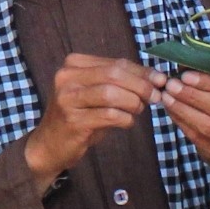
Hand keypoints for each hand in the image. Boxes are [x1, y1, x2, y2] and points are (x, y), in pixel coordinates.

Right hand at [22, 53, 157, 182]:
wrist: (49, 145)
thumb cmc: (78, 117)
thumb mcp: (95, 94)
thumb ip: (119, 82)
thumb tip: (154, 78)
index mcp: (74, 65)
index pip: (116, 63)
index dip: (142, 71)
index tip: (160, 80)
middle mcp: (67, 78)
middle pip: (114, 74)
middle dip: (141, 86)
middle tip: (155, 97)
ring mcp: (67, 99)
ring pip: (112, 93)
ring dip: (133, 103)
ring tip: (138, 110)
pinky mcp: (73, 121)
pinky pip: (109, 115)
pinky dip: (125, 119)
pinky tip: (127, 123)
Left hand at [159, 69, 209, 208]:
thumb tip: (187, 66)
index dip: (207, 83)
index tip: (185, 75)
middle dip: (192, 95)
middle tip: (171, 85)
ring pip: (207, 125)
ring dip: (183, 109)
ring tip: (167, 97)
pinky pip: (197, 137)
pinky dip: (182, 122)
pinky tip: (171, 111)